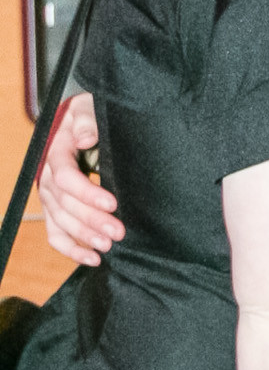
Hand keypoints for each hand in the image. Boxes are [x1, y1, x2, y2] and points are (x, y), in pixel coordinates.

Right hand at [39, 92, 123, 265]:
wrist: (86, 122)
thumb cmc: (92, 115)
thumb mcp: (90, 109)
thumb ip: (87, 121)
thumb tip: (84, 138)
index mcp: (57, 151)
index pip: (65, 177)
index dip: (87, 193)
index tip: (112, 204)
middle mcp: (49, 176)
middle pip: (65, 203)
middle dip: (91, 220)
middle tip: (118, 231)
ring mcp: (51, 195)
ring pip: (61, 220)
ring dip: (84, 237)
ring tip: (108, 246)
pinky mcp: (56, 209)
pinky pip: (56, 233)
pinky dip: (71, 249)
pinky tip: (93, 259)